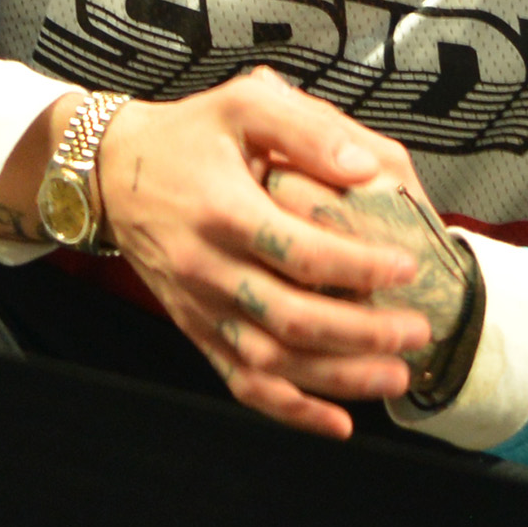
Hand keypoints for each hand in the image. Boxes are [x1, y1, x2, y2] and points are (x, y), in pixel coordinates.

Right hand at [92, 69, 439, 437]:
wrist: (110, 174)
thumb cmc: (187, 136)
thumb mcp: (243, 103)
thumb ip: (307, 130)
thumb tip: (367, 168)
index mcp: (223, 210)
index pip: (300, 252)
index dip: (359, 266)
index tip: (409, 267)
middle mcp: (208, 268)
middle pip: (291, 318)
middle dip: (362, 333)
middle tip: (417, 331)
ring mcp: (200, 307)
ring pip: (270, 361)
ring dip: (336, 378)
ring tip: (394, 376)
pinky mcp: (196, 330)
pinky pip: (241, 382)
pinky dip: (290, 410)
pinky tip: (337, 422)